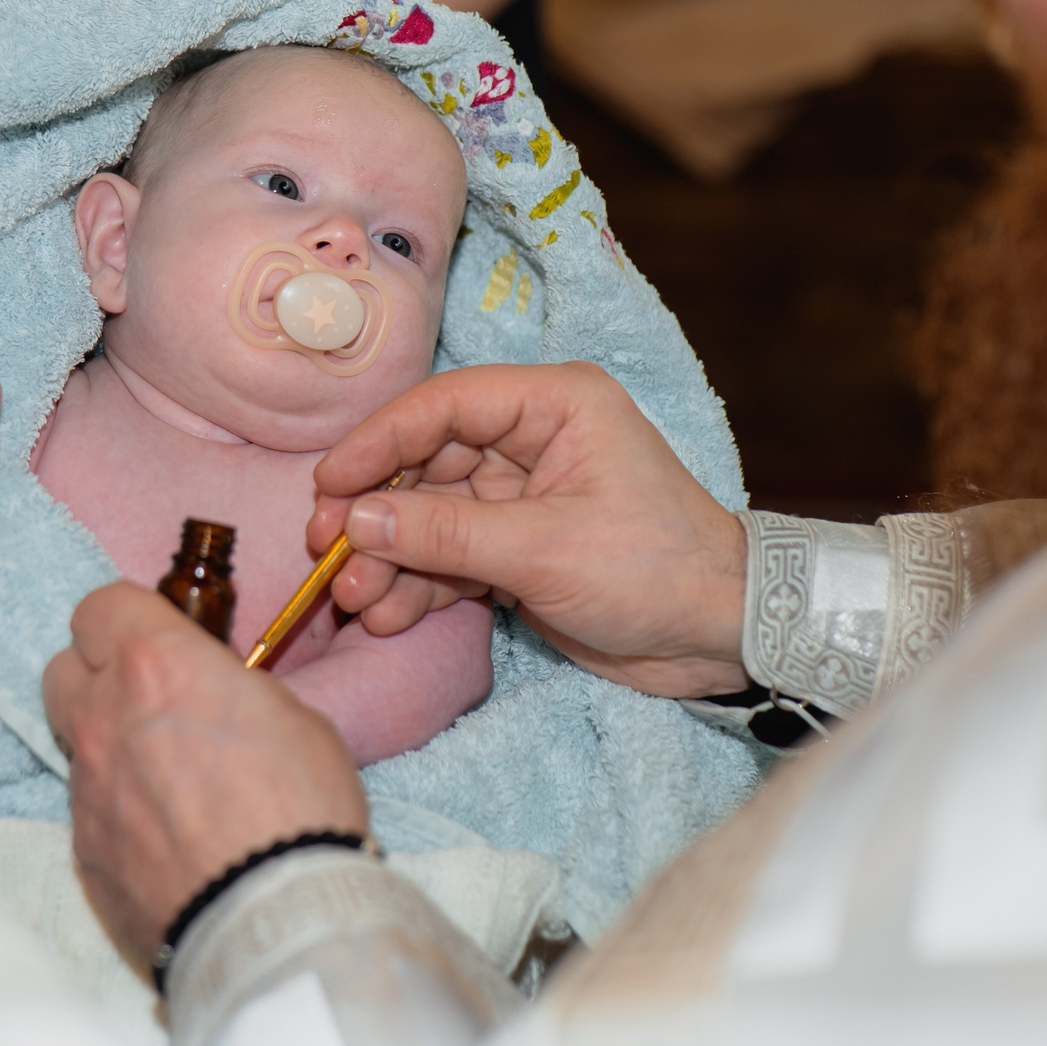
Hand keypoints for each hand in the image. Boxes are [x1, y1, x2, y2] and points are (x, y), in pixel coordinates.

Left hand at [44, 584, 369, 966]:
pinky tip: (169, 837)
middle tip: (152, 701)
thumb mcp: (292, 715)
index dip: (128, 618)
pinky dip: (119, 813)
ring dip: (110, 748)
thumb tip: (213, 694)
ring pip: (76, 744)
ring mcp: (87, 789)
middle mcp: (104, 719)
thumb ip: (231, 690)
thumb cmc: (299, 806)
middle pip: (63, 669)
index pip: (99, 607)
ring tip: (170, 782)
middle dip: (99, 675)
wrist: (272, 917)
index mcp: (156, 666)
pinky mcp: (84, 852)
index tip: (158, 638)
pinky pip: (89, 812)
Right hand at [307, 362, 751, 698]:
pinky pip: (449, 557)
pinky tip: (385, 615)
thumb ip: (445, 534)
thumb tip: (356, 521)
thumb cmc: (655, 571)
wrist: (721, 639)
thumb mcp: (545, 550)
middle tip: (324, 551)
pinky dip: (417, 584)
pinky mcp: (518, 548)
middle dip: (375, 512)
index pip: (444, 405)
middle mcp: (531, 440)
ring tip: (351, 599)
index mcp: (553, 406)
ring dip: (388, 557)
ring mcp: (521, 496)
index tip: (329, 485)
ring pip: (430, 516)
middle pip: (425, 463)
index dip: (379, 442)